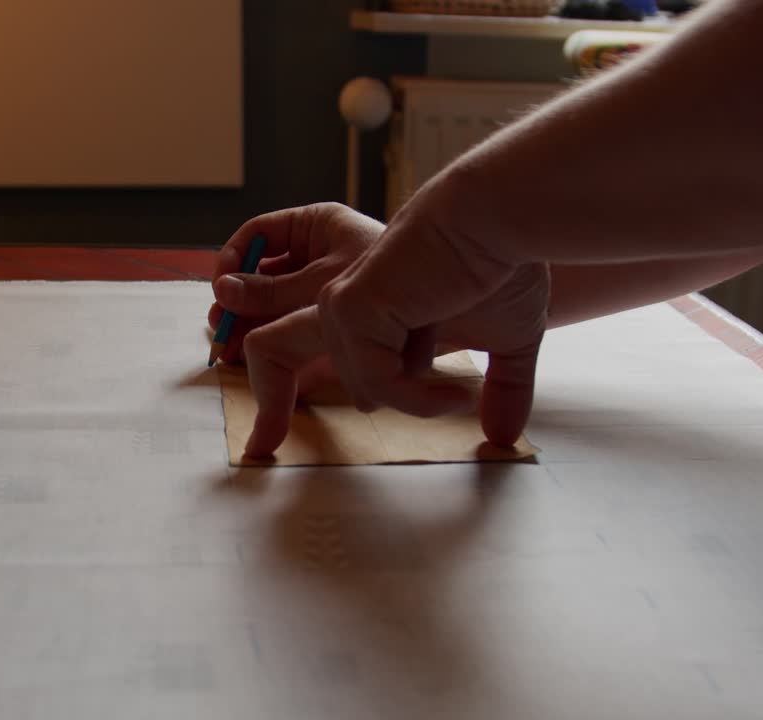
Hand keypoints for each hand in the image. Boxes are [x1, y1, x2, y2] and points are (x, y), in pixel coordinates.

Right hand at [208, 203, 381, 364]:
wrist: (456, 302)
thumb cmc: (393, 278)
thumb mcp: (321, 283)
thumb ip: (272, 290)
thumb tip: (223, 291)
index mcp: (317, 225)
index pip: (259, 233)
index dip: (233, 258)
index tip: (220, 288)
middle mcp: (320, 250)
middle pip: (265, 272)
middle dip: (241, 301)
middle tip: (220, 327)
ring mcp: (330, 282)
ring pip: (279, 300)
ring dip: (255, 324)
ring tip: (232, 350)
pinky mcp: (341, 313)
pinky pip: (300, 323)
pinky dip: (281, 339)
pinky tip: (264, 359)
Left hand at [240, 179, 549, 455]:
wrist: (499, 224)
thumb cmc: (504, 269)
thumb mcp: (509, 340)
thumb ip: (502, 389)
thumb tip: (504, 438)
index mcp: (363, 314)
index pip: (293, 353)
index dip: (275, 396)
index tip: (257, 449)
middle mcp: (341, 308)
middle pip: (271, 355)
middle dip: (266, 411)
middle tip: (254, 454)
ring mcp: (343, 306)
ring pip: (365, 389)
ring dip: (417, 399)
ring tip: (455, 394)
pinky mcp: (354, 307)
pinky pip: (378, 381)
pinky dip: (417, 396)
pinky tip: (453, 392)